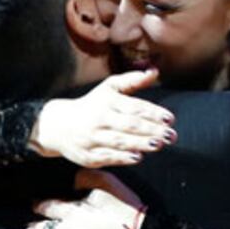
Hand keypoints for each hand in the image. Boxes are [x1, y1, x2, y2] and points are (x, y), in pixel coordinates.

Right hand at [31, 69, 174, 167]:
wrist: (58, 126)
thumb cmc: (91, 105)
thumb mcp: (108, 89)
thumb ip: (132, 81)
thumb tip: (155, 71)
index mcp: (106, 101)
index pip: (133, 107)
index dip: (153, 113)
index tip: (170, 119)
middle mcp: (98, 118)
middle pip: (129, 125)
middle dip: (151, 130)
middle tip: (171, 136)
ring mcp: (92, 138)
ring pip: (119, 141)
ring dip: (140, 143)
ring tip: (159, 144)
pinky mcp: (87, 155)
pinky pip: (107, 156)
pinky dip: (123, 157)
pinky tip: (138, 157)